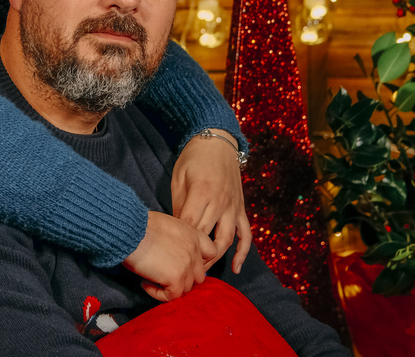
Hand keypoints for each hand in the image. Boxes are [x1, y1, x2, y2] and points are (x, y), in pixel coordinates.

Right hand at [122, 211, 217, 301]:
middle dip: (183, 277)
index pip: (211, 253)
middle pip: (199, 275)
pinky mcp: (176, 279)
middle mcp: (194, 251)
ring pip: (186, 288)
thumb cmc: (141, 224)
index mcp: (194, 235)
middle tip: (165, 274)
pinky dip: (158, 294)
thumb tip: (170, 250)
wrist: (130, 231)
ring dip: (169, 286)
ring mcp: (187, 266)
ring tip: (151, 277)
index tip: (183, 264)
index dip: (199, 262)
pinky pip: (172, 296)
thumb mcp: (167, 225)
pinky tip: (145, 283)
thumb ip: (177, 239)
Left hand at [171, 129, 250, 272]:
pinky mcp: (241, 209)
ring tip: (202, 272)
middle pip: (206, 237)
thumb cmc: (194, 158)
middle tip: (179, 268)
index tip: (168, 253)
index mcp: (202, 193)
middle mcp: (220, 202)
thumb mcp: (179, 177)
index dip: (179, 241)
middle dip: (193, 254)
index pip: (190, 225)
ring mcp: (233, 207)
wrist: (218, 142)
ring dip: (214, 258)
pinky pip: (245, 235)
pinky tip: (236, 268)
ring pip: (225, 240)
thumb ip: (179, 204)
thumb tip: (176, 230)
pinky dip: (243, 253)